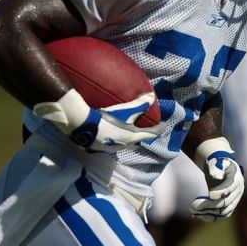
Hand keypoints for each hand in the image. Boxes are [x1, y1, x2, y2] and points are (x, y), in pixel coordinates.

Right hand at [35, 89, 161, 153]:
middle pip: (137, 142)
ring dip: (127, 139)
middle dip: (142, 136)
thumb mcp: (124, 110)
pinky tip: (109, 135)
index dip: (158, 129)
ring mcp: (110, 149)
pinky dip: (113, 139)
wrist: (83, 126)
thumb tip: (152, 97)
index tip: (163, 125)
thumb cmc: (106, 118)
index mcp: (132, 137)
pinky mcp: (98, 148)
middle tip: (145, 130)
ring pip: (123, 144)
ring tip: (126, 132)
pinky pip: (110, 144)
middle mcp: (123, 146)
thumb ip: (139, 104)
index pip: (150, 134)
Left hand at [190, 137, 244, 221]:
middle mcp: (238, 191)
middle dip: (208, 205)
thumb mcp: (217, 162)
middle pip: (224, 203)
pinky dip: (210, 217)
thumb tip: (215, 175)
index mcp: (236, 179)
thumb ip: (216, 167)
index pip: (230, 188)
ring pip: (223, 212)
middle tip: (193, 205)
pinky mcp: (230, 207)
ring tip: (193, 210)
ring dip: (207, 213)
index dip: (221, 192)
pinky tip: (198, 215)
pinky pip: (221, 216)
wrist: (222, 169)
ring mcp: (235, 201)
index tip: (210, 195)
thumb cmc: (218, 164)